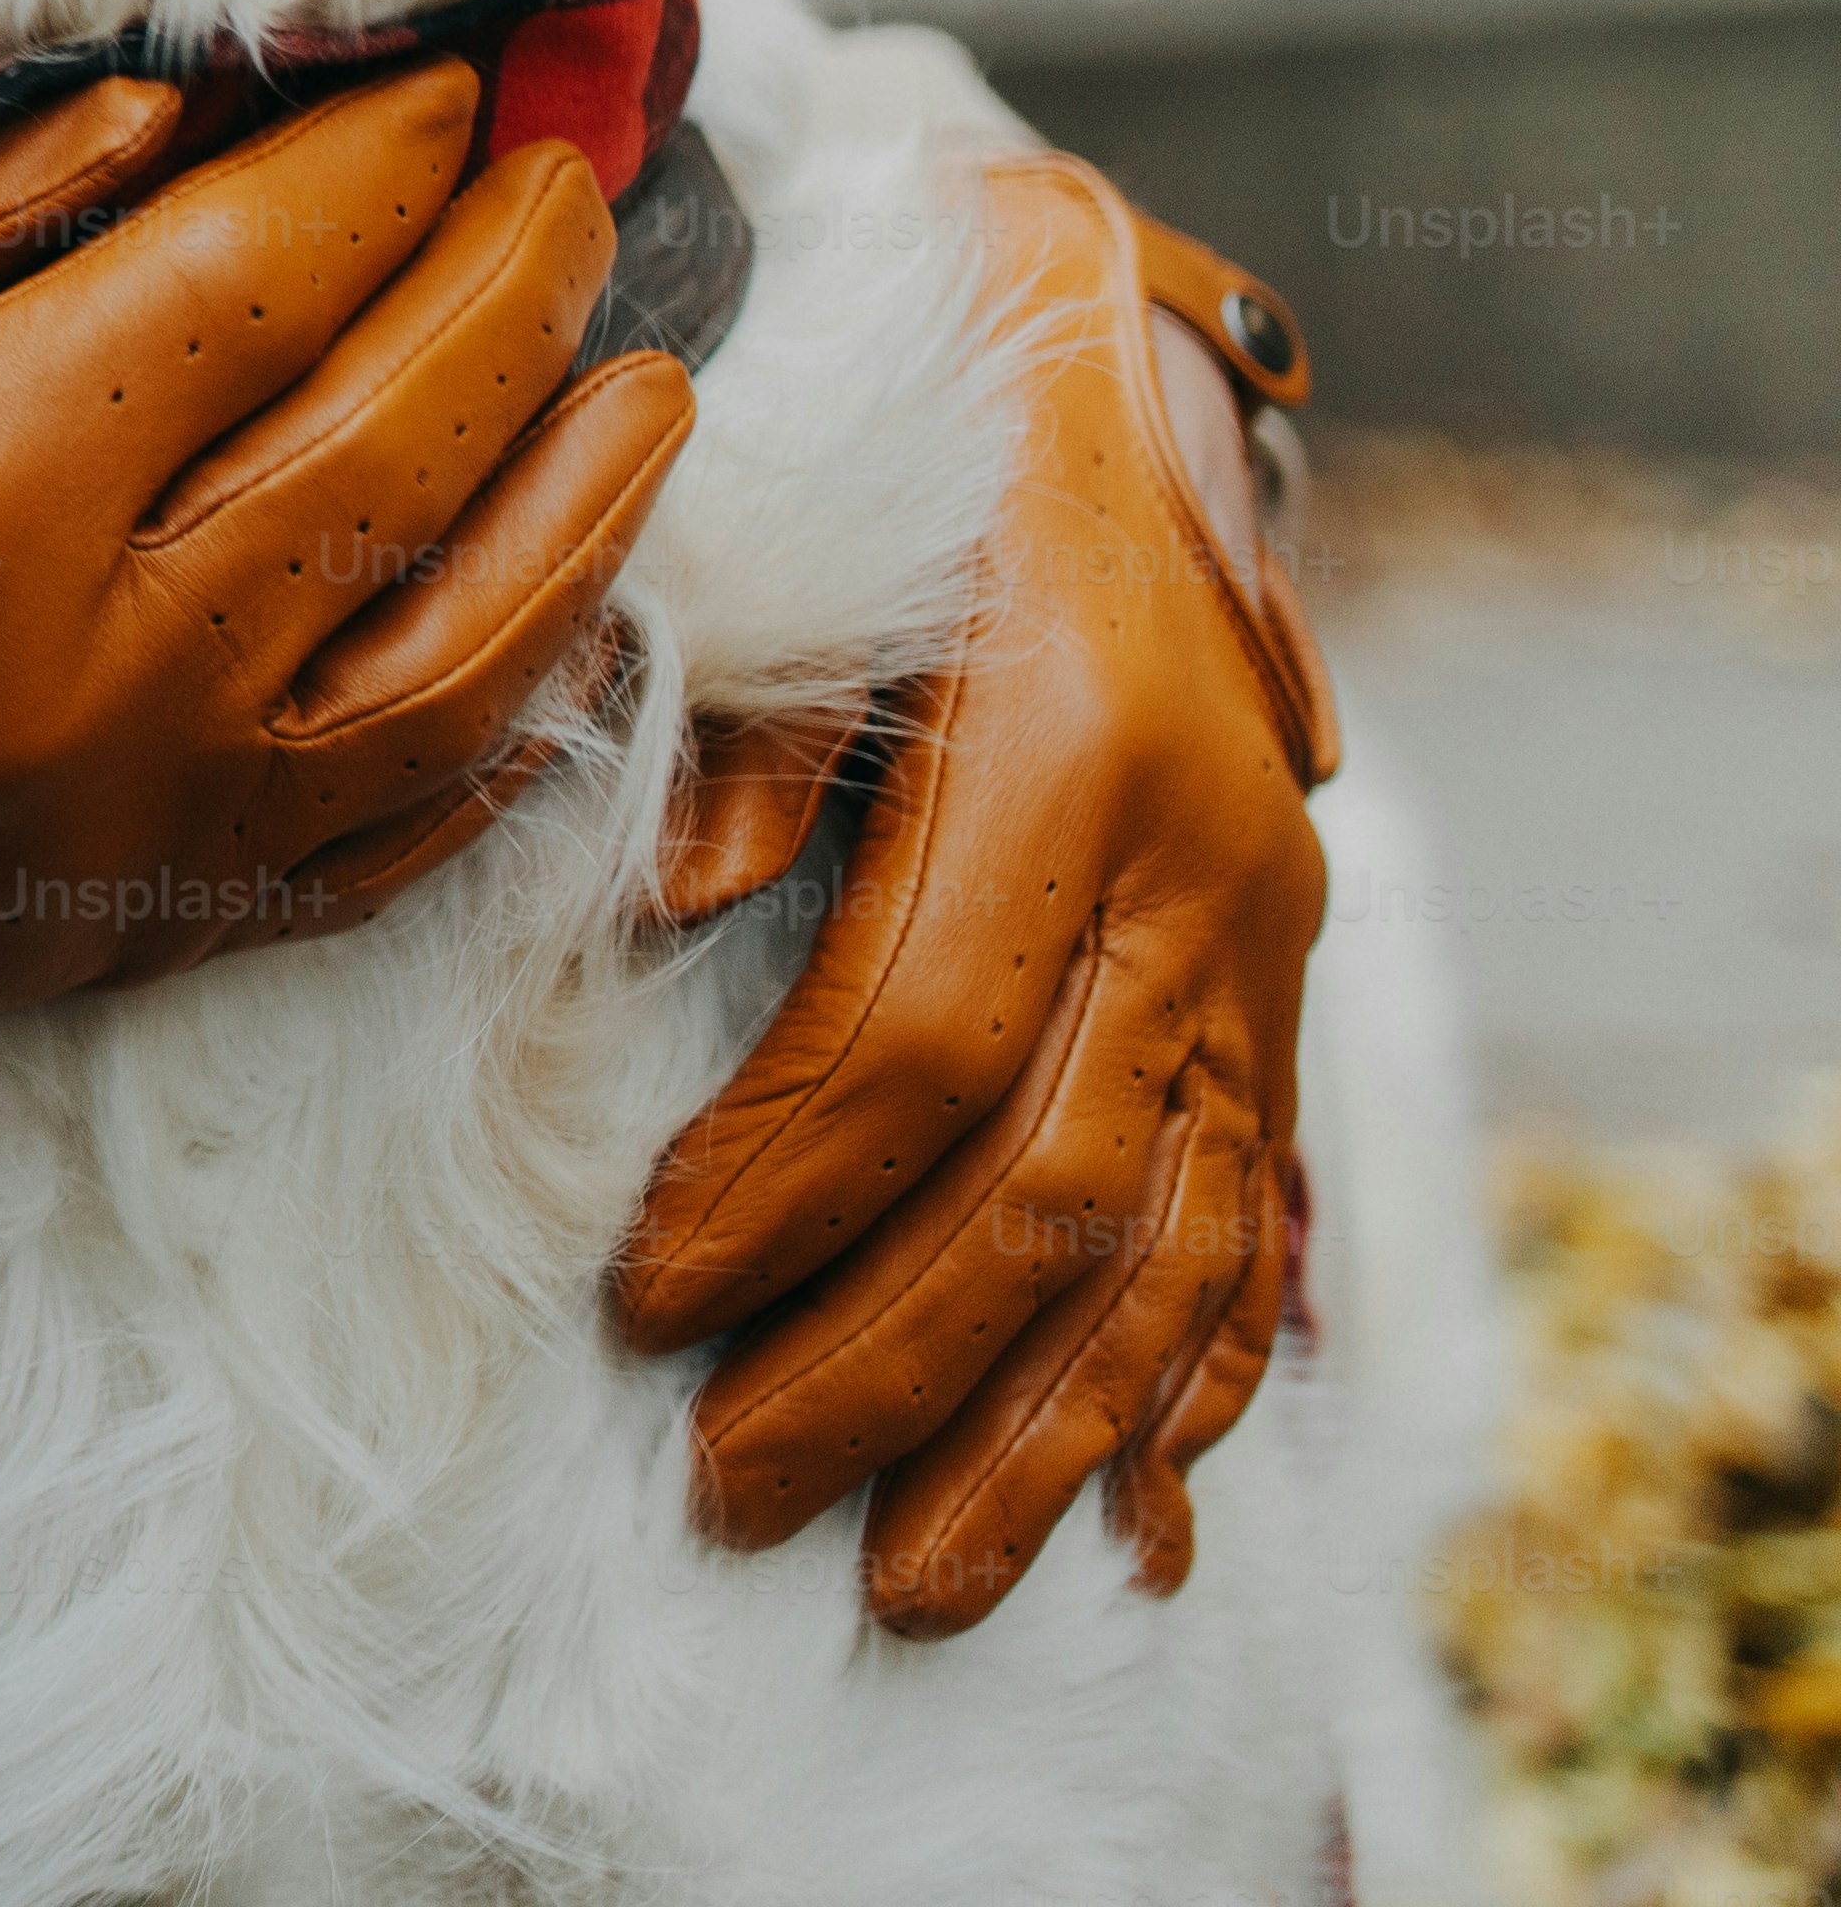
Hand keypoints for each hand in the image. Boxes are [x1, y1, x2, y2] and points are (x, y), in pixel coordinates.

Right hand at [0, 62, 697, 1135]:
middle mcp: (90, 670)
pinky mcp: (119, 931)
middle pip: (388, 448)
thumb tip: (163, 115)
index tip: (441, 82)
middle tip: (572, 171)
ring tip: (644, 391)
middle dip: (504, 287)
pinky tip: (559, 658)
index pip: (253, 283)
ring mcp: (127, 822)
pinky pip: (378, 846)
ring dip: (574, 511)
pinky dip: (497, 744)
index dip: (367, 164)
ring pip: (451, 660)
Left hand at [617, 157, 1335, 1633]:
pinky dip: (1195, 1382)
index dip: (780, 1194)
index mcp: (1064, 759)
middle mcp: (1192, 871)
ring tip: (912, 1579)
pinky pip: (1260, 1224)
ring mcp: (1259, 945)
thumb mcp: (794, 539)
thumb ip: (727, 720)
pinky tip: (1133, 1509)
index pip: (918, 1048)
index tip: (643, 1299)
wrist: (1084, 343)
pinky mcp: (1279, 986)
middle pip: (1042, 1190)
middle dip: (879, 1365)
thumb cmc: (883, 447)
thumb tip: (668, 899)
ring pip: (1170, 1251)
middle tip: (729, 1489)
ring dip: (1036, 1433)